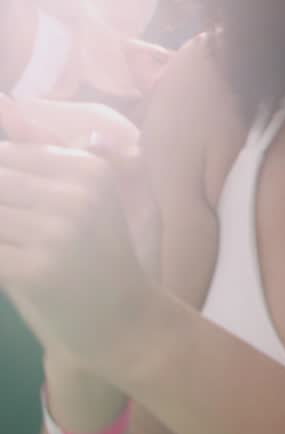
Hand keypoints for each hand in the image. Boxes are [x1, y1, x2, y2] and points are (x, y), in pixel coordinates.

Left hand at [0, 107, 158, 374]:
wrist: (123, 326)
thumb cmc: (91, 262)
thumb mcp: (80, 203)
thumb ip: (41, 160)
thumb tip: (4, 108)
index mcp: (90, 170)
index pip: (8, 155)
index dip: (5, 184)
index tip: (17, 212)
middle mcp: (79, 194)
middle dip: (1, 208)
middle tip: (13, 229)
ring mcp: (59, 231)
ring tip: (13, 245)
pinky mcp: (37, 269)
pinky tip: (7, 267)